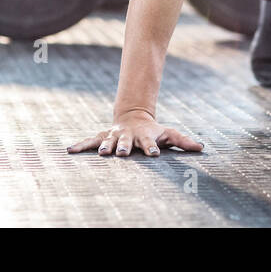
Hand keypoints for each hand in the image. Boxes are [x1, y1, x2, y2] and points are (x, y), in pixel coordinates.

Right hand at [68, 109, 202, 157]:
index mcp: (144, 138)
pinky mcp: (102, 137)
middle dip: (124, 147)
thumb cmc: (153, 131)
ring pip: (108, 142)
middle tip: (122, 153)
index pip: (150, 144)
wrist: (133, 117)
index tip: (154, 154)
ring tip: (101, 153)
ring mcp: (114, 137)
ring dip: (104, 147)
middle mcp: (128, 137)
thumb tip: (201, 148)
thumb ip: (183, 141)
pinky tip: (69, 150)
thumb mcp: (169, 134)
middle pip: (126, 143)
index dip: (152, 148)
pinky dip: (80, 146)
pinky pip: (89, 142)